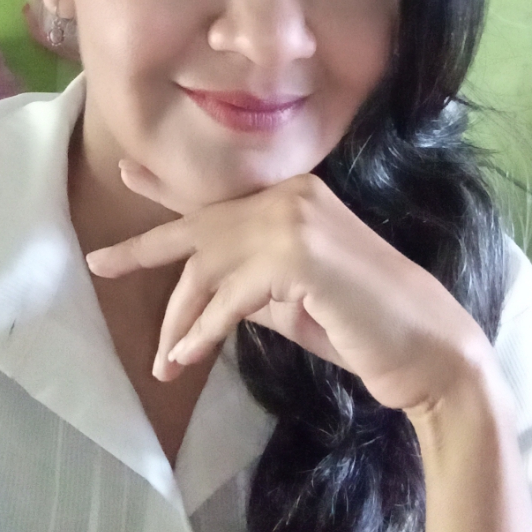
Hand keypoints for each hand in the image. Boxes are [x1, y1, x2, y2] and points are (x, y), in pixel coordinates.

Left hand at [85, 160, 492, 415]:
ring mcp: (294, 220)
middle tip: (100, 263)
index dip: (169, 188)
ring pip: (208, 268)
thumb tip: (210, 294)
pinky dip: (201, 332)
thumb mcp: (294, 299)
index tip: (130, 171)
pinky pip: (229, 298)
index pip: (221, 194)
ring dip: (179, 320)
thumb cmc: (365, 328)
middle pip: (201, 229)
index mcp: (296, 198)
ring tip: (162, 360)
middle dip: (145, 251)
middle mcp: (291, 196)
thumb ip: (252, 283)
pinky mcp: (297, 256)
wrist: (431, 352)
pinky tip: (183, 358)